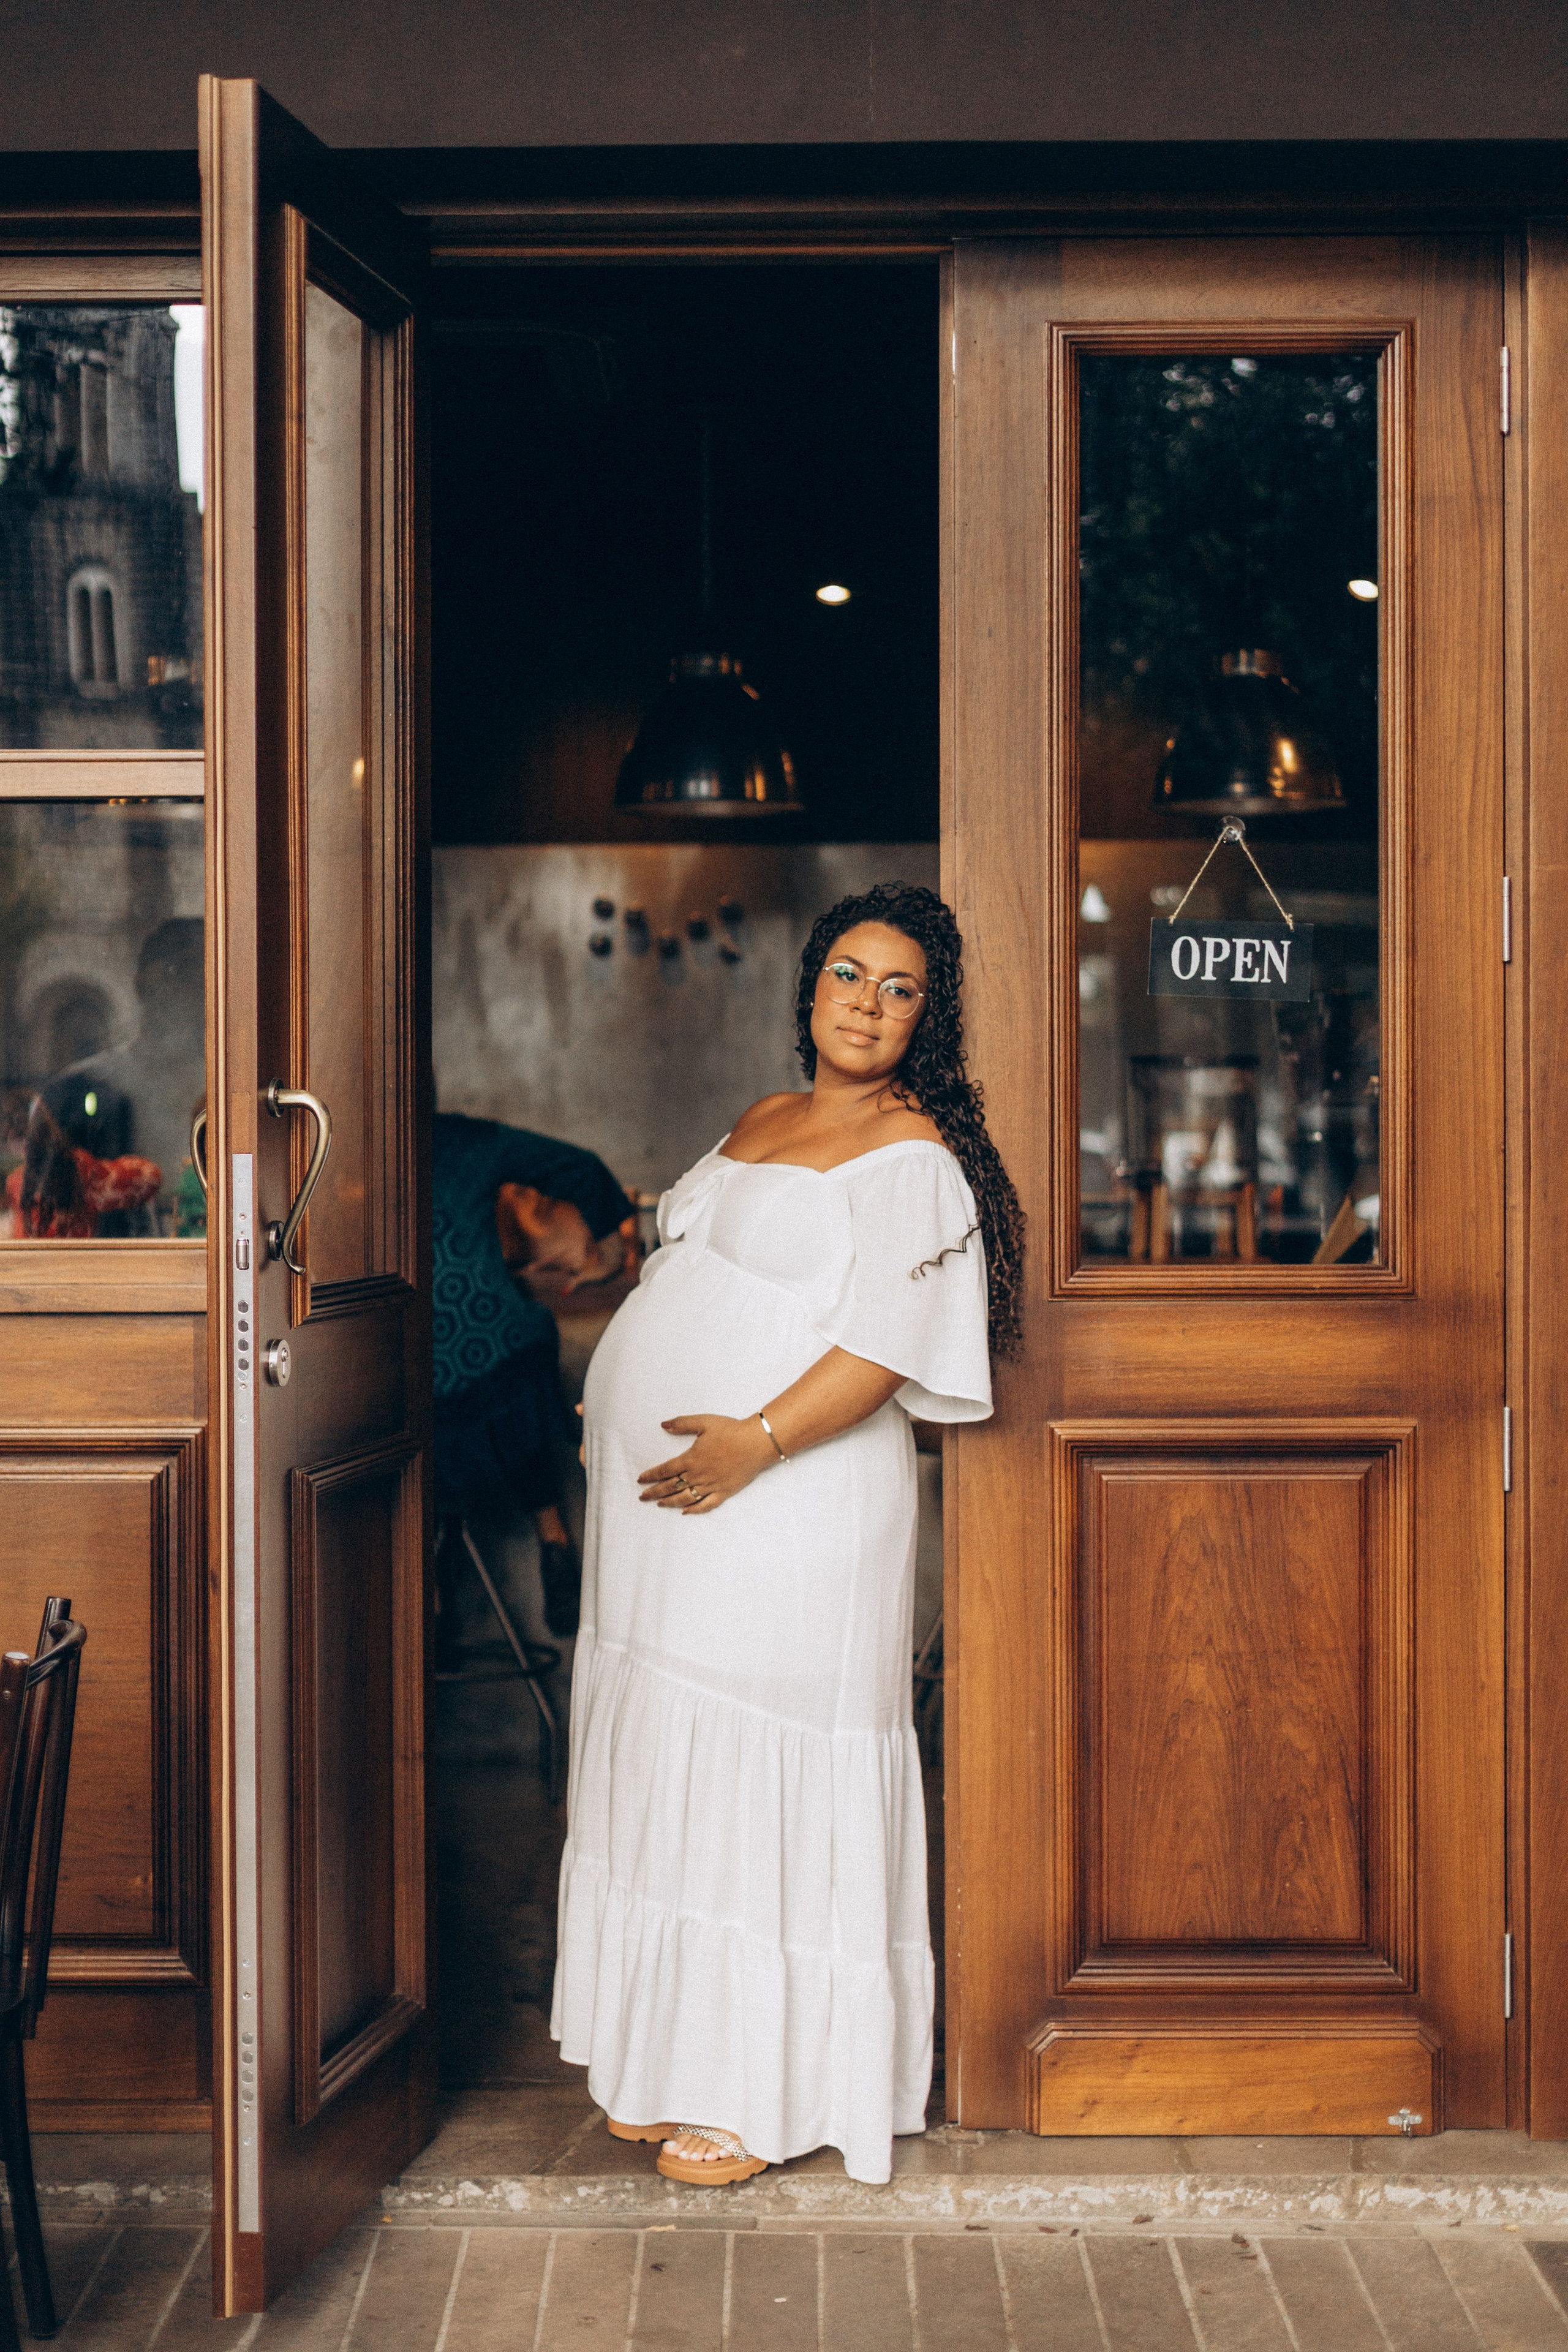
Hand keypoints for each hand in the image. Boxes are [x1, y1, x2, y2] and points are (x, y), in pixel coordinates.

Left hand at [637, 1414, 777, 1513]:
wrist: (756, 1443)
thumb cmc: (730, 1430)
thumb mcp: (704, 1422)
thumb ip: (682, 1423)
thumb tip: (664, 1425)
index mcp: (691, 1459)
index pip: (665, 1470)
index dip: (651, 1475)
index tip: (640, 1480)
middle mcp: (698, 1475)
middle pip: (671, 1487)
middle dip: (654, 1492)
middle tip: (642, 1497)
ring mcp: (711, 1486)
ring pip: (685, 1498)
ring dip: (669, 1502)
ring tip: (659, 1504)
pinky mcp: (724, 1492)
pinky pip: (706, 1505)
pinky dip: (694, 1510)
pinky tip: (685, 1512)